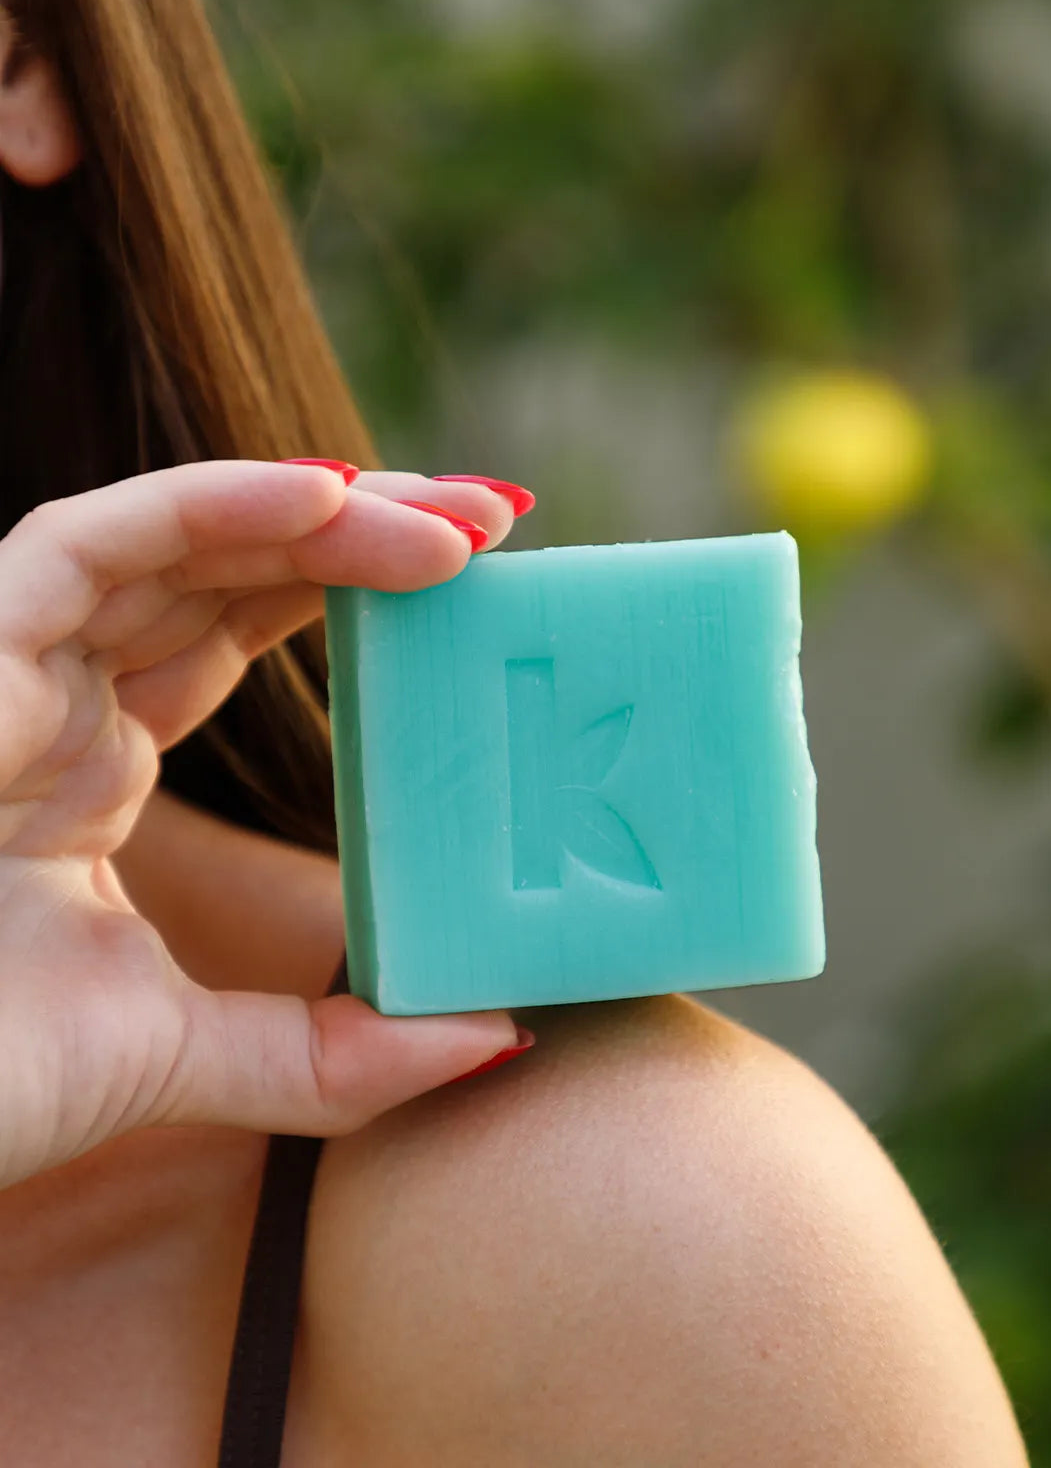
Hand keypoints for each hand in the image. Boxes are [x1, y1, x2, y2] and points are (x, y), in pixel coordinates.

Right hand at [0, 460, 522, 1188]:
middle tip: (498, 525)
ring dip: (321, 511)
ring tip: (460, 524)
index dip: (349, 596)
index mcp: (88, 769)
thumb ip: (332, 1053)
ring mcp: (3, 668)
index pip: (233, 633)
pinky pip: (88, 539)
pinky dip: (209, 504)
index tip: (475, 589)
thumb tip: (497, 1035)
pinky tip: (327, 496)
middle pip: (224, 569)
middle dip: (363, 534)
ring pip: (175, 536)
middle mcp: (50, 699)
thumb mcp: (184, 1056)